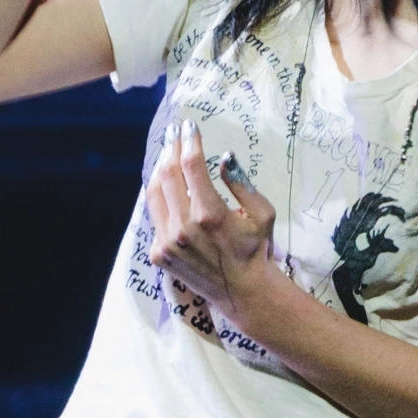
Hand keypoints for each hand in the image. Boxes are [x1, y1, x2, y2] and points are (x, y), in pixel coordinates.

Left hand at [146, 119, 278, 322]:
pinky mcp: (159, 253)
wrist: (243, 292)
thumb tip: (225, 158)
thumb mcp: (263, 214)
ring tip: (168, 152)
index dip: (190, 141)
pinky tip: (167, 183)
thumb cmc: (257, 249)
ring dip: (160, 168)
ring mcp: (167, 242)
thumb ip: (243, 183)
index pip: (192, 166)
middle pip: (168, 174)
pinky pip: (155, 216)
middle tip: (176, 132)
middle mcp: (184, 227)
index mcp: (210, 214)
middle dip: (172, 147)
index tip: (190, 125)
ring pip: (155, 193)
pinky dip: (161, 196)